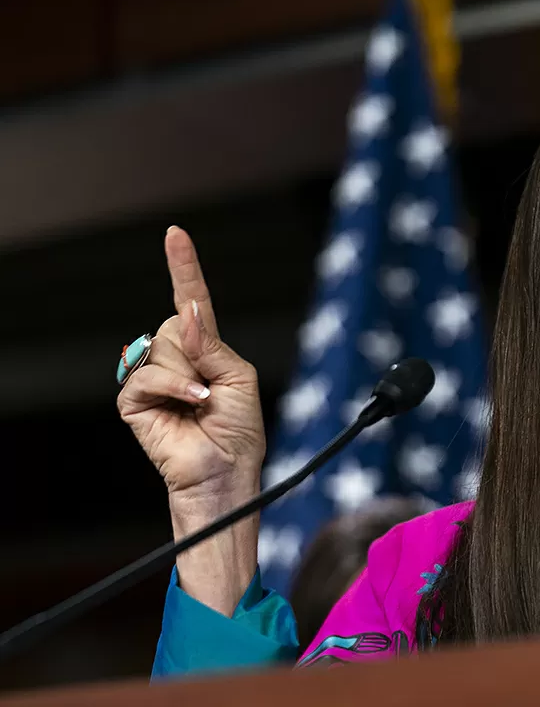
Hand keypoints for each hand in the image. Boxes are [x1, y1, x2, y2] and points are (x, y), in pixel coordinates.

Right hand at [117, 227, 264, 614]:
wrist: (225, 473)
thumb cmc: (238, 432)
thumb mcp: (238, 378)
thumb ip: (211, 343)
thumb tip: (188, 312)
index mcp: (205, 349)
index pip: (191, 301)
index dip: (184, 268)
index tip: (176, 233)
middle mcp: (175, 358)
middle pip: (177, 323)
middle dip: (202, 354)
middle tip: (213, 390)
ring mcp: (152, 378)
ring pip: (164, 346)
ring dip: (191, 376)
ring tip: (202, 405)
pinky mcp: (134, 401)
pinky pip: (147, 374)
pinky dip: (175, 388)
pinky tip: (190, 408)